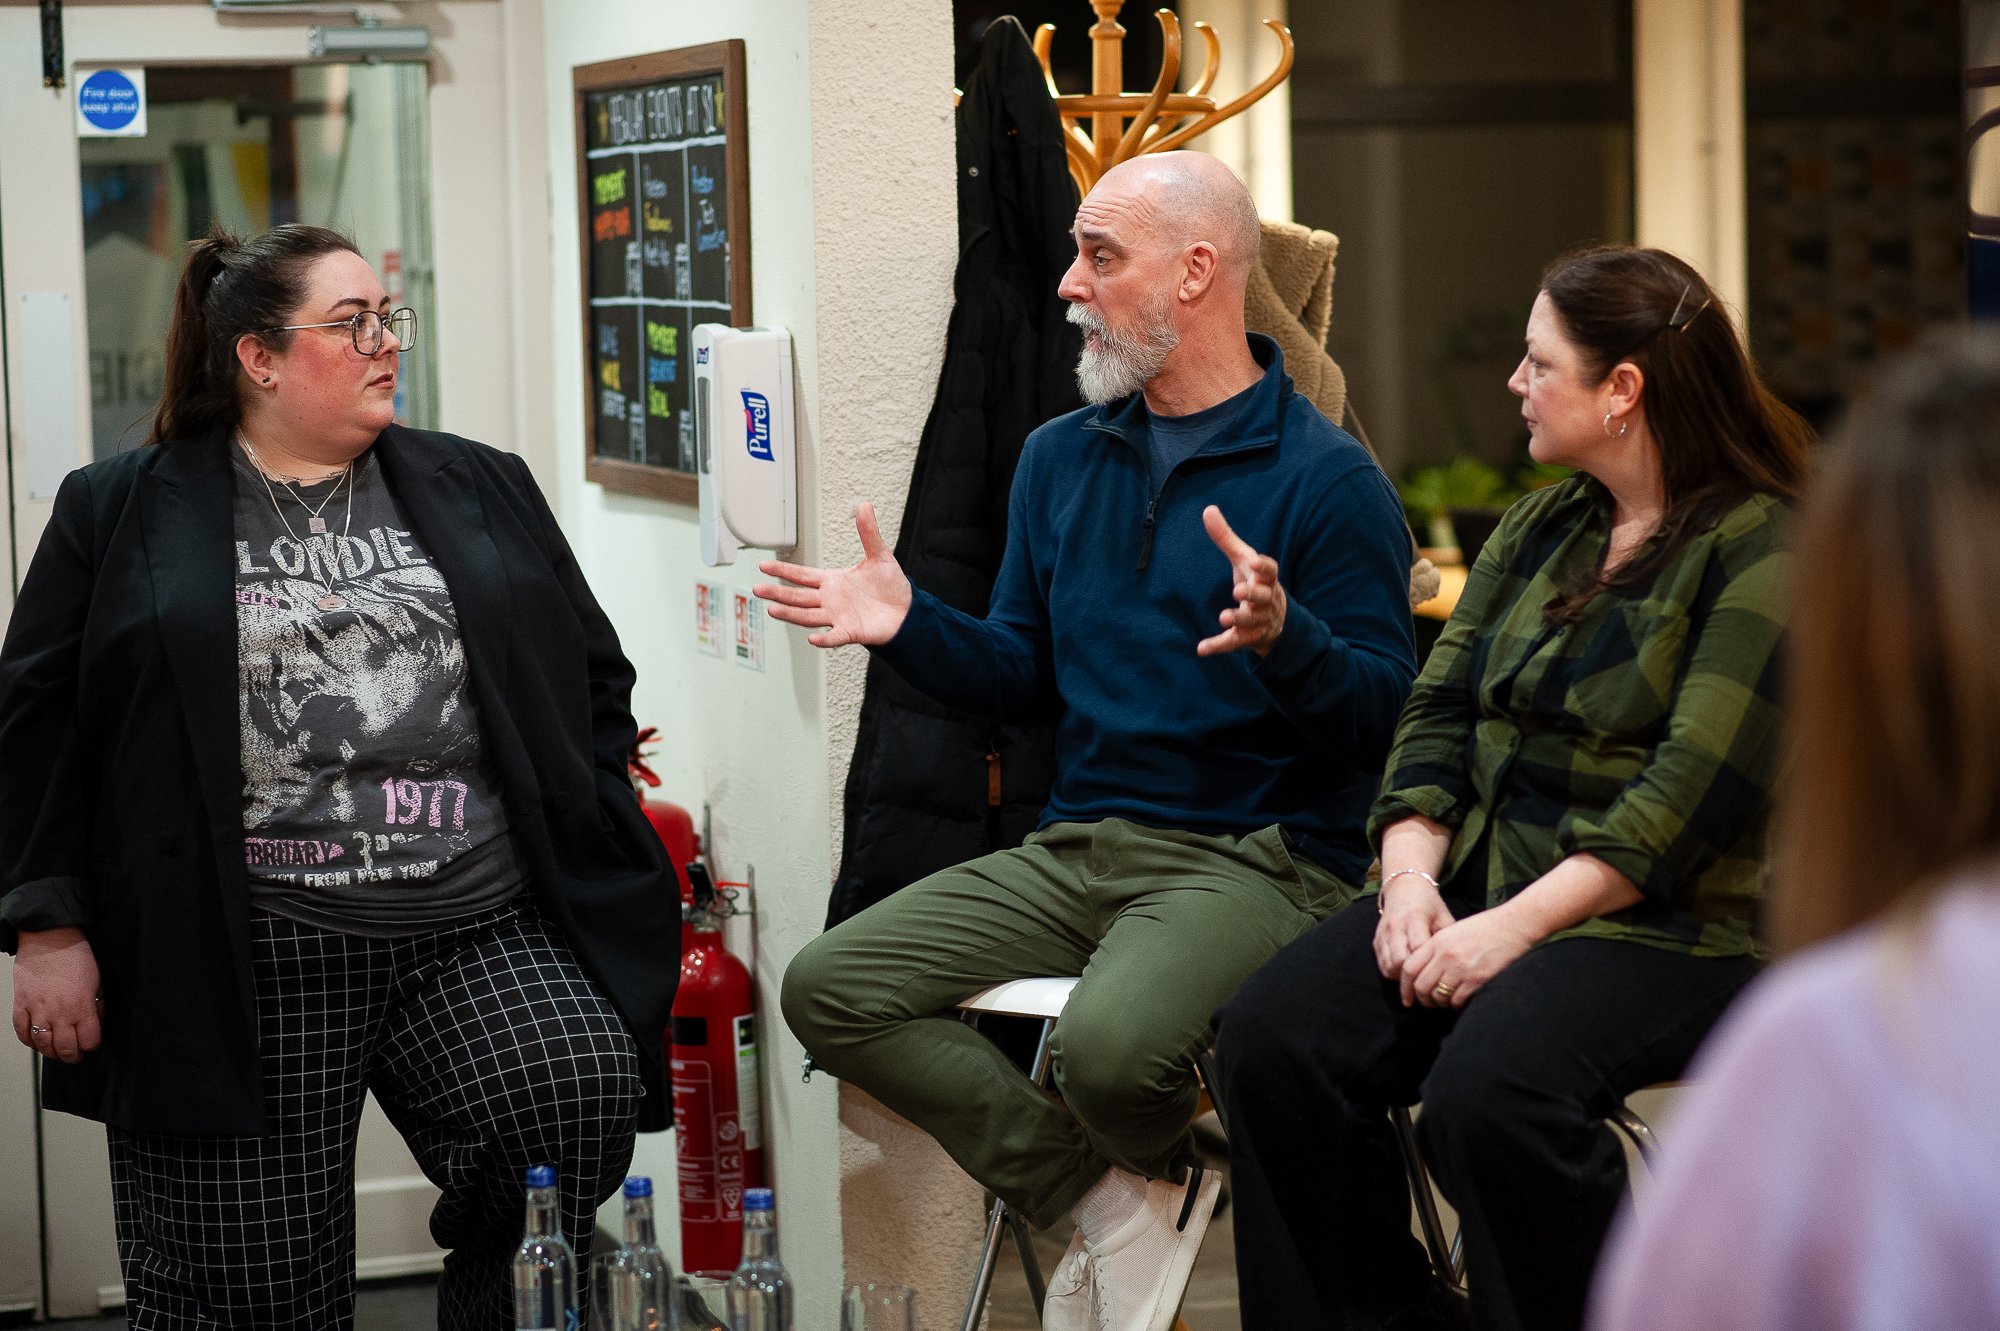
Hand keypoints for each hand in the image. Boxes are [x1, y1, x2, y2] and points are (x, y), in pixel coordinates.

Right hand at [12, 926, 102, 1062]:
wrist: (50, 939)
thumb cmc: (76, 957)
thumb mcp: (98, 982)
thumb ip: (96, 1006)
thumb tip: (95, 1024)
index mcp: (81, 1007)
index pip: (89, 1040)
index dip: (91, 1045)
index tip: (91, 1043)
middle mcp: (59, 1013)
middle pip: (65, 1048)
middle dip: (72, 1056)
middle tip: (74, 1055)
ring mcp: (37, 1010)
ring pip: (42, 1045)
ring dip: (50, 1052)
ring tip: (57, 1050)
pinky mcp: (21, 1005)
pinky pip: (22, 1032)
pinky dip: (29, 1041)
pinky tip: (37, 1041)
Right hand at [755, 503, 913, 647]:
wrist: (907, 611)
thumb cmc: (891, 586)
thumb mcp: (879, 555)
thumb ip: (868, 532)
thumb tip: (863, 505)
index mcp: (832, 581)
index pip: (802, 575)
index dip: (783, 570)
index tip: (763, 566)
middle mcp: (830, 600)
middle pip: (798, 597)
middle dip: (777, 593)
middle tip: (757, 589)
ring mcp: (838, 617)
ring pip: (808, 616)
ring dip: (791, 614)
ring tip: (773, 610)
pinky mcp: (851, 632)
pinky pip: (834, 637)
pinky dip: (824, 639)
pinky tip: (813, 639)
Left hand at [1196, 505, 1287, 656]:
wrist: (1277, 621)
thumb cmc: (1256, 582)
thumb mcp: (1243, 561)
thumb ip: (1226, 538)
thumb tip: (1208, 509)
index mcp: (1266, 579)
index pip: (1271, 571)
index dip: (1264, 567)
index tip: (1255, 562)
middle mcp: (1266, 601)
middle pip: (1264, 598)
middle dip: (1253, 595)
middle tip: (1238, 591)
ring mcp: (1259, 621)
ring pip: (1251, 622)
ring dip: (1238, 620)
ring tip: (1223, 617)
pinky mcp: (1247, 639)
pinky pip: (1234, 644)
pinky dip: (1219, 646)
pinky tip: (1202, 648)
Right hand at [1373, 876, 1454, 979]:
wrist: (1404, 887)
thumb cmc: (1429, 904)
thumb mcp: (1444, 916)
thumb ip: (1448, 938)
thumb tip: (1455, 964)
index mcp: (1415, 918)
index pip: (1418, 947)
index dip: (1429, 962)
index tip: (1439, 971)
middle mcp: (1396, 927)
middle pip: (1400, 961)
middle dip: (1414, 974)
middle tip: (1427, 978)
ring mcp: (1383, 935)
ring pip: (1389, 966)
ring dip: (1402, 975)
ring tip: (1417, 976)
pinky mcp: (1376, 941)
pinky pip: (1382, 965)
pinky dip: (1393, 972)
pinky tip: (1406, 971)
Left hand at [1400, 908, 1538, 1009]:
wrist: (1513, 925)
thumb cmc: (1484, 928)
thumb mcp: (1453, 931)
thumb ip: (1436, 948)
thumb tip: (1423, 970)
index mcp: (1437, 942)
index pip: (1409, 968)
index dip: (1404, 986)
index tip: (1407, 997)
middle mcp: (1445, 956)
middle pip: (1421, 986)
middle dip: (1421, 999)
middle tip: (1427, 1003)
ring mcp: (1461, 968)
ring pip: (1438, 996)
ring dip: (1439, 1003)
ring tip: (1445, 1002)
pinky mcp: (1478, 979)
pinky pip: (1457, 1000)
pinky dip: (1455, 1004)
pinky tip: (1460, 1000)